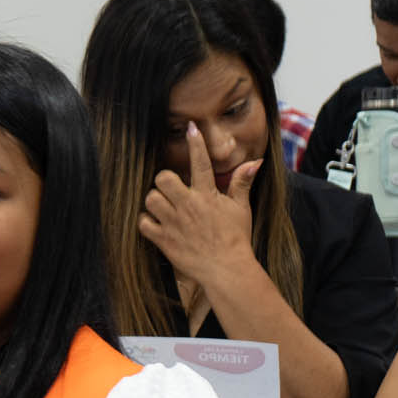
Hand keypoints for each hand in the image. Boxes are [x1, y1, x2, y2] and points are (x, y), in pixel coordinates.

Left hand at [139, 123, 260, 286]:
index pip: (201, 163)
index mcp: (208, 195)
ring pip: (150, 199)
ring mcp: (174, 222)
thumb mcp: (241, 209)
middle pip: (163, 178)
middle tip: (171, 189)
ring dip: (154, 201)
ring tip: (164, 208)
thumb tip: (255, 162)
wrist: (227, 269)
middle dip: (164, 181)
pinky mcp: (163, 239)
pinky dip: (146, 222)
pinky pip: (143, 223)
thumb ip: (241, 183)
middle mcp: (189, 205)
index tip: (190, 128)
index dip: (196, 144)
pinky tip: (156, 224)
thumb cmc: (235, 238)